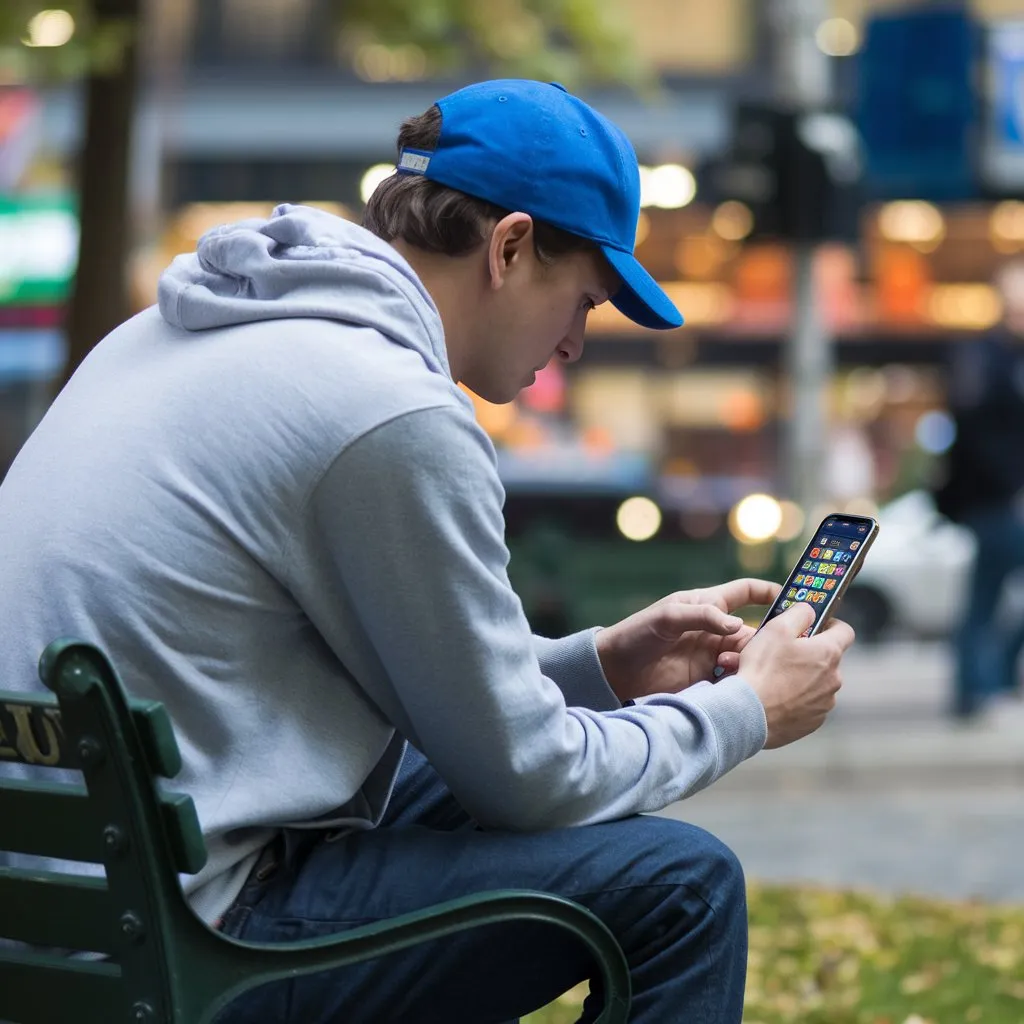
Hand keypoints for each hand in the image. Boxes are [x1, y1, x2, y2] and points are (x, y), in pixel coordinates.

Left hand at [595, 578, 780, 701]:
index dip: (770, 593)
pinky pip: (735, 681)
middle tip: (783, 650)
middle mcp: (715, 631)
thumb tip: (738, 626)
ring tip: (747, 671)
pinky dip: (744, 684)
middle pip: (755, 632)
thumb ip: (703, 616)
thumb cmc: (637, 634)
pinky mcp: (708, 681)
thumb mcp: (668, 617)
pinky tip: (747, 689)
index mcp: (708, 606)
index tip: (794, 598)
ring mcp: (713, 657)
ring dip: (754, 664)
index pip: (746, 593)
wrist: (614, 671)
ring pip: (749, 659)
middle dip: (770, 640)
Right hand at [737, 602, 854, 747]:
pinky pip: (808, 704)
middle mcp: (834, 679)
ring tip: (775, 678)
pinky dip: (796, 699)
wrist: (749, 714)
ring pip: (817, 682)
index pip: (845, 631)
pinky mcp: (813, 721)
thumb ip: (799, 613)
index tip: (815, 625)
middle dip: (809, 654)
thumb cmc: (762, 670)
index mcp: (828, 653)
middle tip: (783, 653)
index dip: (830, 624)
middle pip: (828, 659)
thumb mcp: (776, 628)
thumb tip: (809, 610)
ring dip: (802, 677)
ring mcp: (825, 703)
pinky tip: (776, 697)